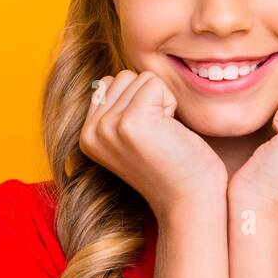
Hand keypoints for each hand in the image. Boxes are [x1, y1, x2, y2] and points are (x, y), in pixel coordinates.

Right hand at [79, 70, 227, 218]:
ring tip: (164, 134)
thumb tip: (115, 78)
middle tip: (158, 134)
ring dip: (161, 101)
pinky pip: (155, 84)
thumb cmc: (171, 166)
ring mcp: (109, 126)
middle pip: (124, 76)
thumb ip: (116, 110)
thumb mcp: (130, 137)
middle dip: (149, 98)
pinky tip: (170, 133)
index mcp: (87, 135)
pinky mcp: (132, 122)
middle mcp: (92, 131)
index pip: (110, 83)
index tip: (147, 134)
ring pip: (140, 78)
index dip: (138, 101)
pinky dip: (171, 103)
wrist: (189, 201)